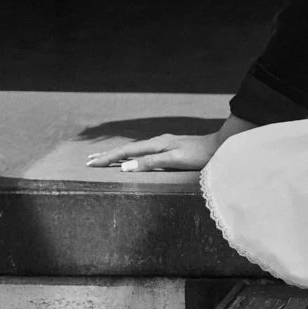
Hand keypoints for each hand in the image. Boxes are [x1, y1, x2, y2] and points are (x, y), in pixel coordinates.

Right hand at [85, 131, 221, 172]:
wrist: (219, 147)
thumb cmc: (198, 155)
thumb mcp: (173, 161)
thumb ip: (150, 163)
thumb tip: (125, 166)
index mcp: (155, 144)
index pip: (125, 152)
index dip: (107, 158)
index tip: (91, 164)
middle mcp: (157, 142)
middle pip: (126, 149)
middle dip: (107, 155)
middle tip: (88, 161)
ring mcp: (163, 144)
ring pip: (134, 150)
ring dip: (117, 155)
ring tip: (103, 159)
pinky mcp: (169, 148)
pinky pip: (143, 152)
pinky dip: (130, 155)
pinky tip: (130, 158)